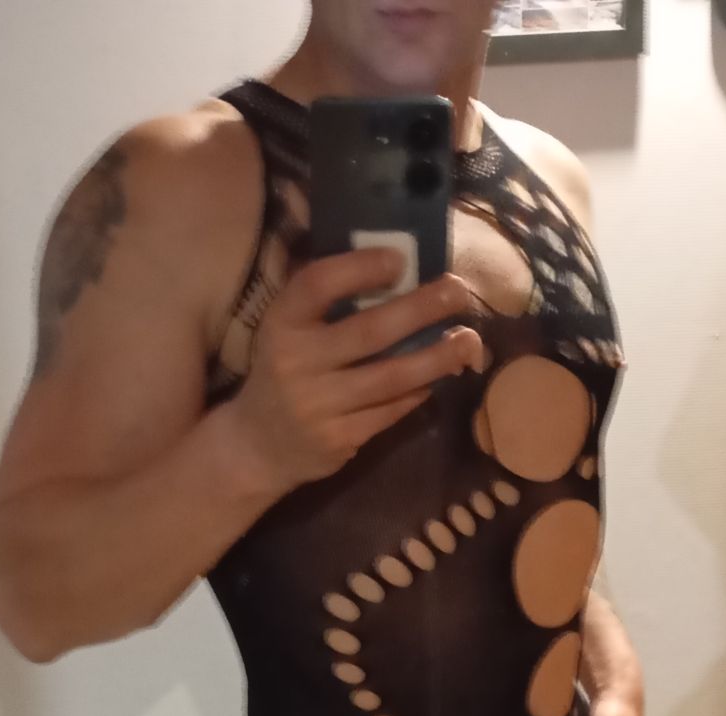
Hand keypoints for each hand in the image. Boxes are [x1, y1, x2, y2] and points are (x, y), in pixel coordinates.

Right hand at [227, 249, 482, 492]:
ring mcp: (318, 406)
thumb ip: (325, 303)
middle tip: (459, 292)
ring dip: (436, 357)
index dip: (360, 268)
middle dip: (421, 309)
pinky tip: (440, 375)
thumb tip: (396, 262)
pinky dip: (418, 392)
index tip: (401, 258)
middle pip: (370, 332)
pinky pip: (390, 411)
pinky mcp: (339, 440)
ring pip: (390, 377)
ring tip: (469, 340)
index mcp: (281, 325)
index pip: (318, 285)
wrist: (256, 447)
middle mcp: (296, 364)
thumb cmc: (283, 373)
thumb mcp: (287, 331)